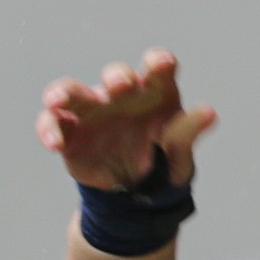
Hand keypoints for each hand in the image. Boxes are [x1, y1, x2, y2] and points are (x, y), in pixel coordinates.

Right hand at [36, 50, 216, 193]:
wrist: (134, 196)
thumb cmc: (161, 163)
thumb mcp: (178, 155)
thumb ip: (186, 133)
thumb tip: (210, 112)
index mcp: (154, 94)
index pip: (157, 69)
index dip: (158, 62)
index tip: (161, 64)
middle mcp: (121, 96)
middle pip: (115, 75)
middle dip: (116, 76)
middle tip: (121, 85)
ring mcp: (92, 111)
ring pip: (72, 91)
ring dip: (63, 92)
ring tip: (56, 100)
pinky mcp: (70, 133)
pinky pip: (53, 123)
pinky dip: (49, 129)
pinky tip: (53, 145)